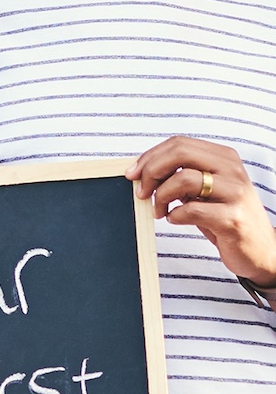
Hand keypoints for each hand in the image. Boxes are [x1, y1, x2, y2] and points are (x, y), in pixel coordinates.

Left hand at [125, 136, 275, 287]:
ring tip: (160, 210)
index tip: (133, 174)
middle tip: (142, 191)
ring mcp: (235, 193)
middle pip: (180, 152)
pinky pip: (191, 210)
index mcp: (224, 157)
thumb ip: (181, 176)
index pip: (179, 143)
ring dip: (161, 196)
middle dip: (152, 171)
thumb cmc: (226, 218)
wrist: (260, 251)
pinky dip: (174, 215)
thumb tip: (143, 171)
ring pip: (183, 178)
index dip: (150, 157)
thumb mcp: (205, 191)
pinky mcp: (232, 219)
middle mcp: (232, 170)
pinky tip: (175, 220)